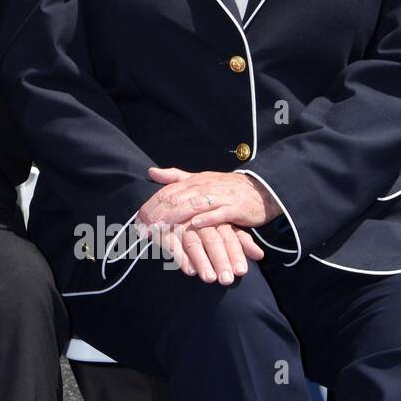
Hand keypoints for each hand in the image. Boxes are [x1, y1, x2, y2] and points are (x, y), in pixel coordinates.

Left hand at [136, 167, 279, 231]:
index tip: (138, 219)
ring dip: (176, 217)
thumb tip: (151, 172)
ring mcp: (220, 197)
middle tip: (144, 227)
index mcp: (194, 181)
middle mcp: (204, 187)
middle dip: (158, 214)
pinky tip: (195, 224)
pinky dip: (207, 219)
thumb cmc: (227, 188)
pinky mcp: (236, 208)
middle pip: (177, 199)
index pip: (167, 191)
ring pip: (194, 205)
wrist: (261, 189)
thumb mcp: (200, 179)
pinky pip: (220, 213)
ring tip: (161, 228)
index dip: (152, 205)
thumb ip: (175, 177)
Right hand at [147, 218, 265, 284]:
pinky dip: (180, 257)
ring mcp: (181, 224)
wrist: (172, 205)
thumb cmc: (205, 220)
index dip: (235, 254)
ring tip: (210, 278)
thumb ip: (242, 239)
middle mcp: (200, 220)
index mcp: (216, 218)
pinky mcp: (164, 229)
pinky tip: (190, 271)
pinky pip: (172, 243)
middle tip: (226, 280)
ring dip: (201, 261)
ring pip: (193, 242)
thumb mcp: (225, 226)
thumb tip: (260, 255)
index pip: (228, 236)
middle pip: (212, 240)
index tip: (241, 272)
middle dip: (220, 260)